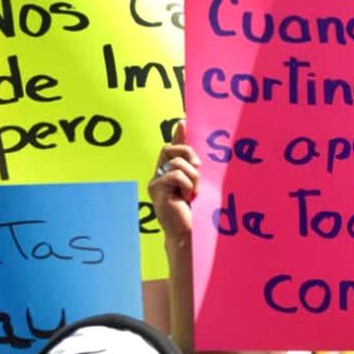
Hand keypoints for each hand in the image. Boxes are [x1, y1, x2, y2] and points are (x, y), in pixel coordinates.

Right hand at [147, 120, 200, 240]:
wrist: (187, 232)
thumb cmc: (194, 211)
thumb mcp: (197, 185)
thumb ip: (194, 170)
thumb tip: (198, 157)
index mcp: (169, 173)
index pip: (171, 148)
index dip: (177, 135)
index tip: (183, 121)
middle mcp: (159, 175)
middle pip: (170, 149)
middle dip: (187, 154)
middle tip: (198, 168)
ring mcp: (155, 182)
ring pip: (176, 163)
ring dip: (192, 177)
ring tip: (193, 193)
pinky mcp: (155, 189)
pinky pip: (175, 175)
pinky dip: (186, 185)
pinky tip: (185, 198)